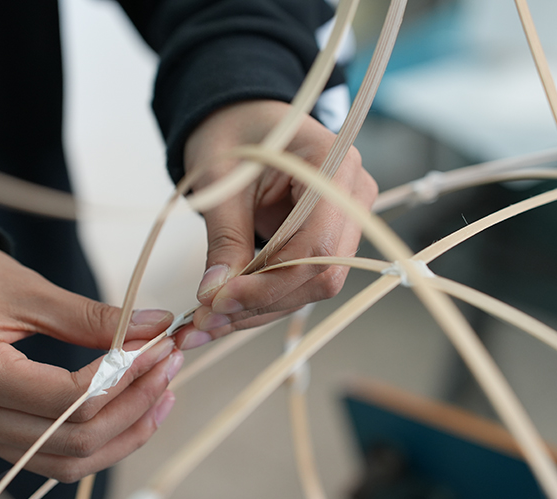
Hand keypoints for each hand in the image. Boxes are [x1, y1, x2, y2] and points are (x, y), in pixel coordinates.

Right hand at [0, 242, 183, 481]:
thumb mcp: (27, 289)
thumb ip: (92, 317)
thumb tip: (157, 327)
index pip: (70, 399)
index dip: (126, 377)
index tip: (160, 347)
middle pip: (74, 440)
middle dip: (135, 406)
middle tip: (170, 366)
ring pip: (67, 463)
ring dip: (123, 434)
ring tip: (163, 394)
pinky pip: (50, 458)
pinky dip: (96, 440)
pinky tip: (130, 412)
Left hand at [174, 100, 377, 350]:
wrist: (240, 118)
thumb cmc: (232, 131)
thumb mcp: (220, 179)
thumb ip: (224, 236)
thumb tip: (215, 294)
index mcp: (334, 164)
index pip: (317, 247)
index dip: (269, 283)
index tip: (219, 300)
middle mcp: (353, 195)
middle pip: (321, 274)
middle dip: (261, 304)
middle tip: (204, 321)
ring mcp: (345, 220)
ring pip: (310, 287)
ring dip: (257, 311)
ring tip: (205, 322)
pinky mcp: (326, 240)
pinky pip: (299, 282)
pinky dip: (261, 301)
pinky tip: (224, 312)